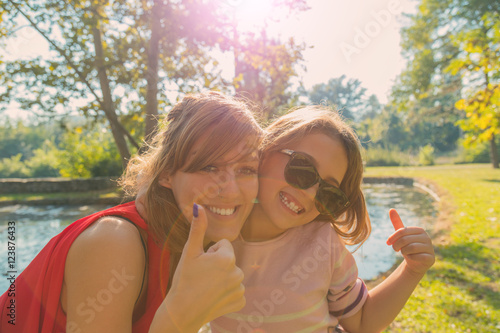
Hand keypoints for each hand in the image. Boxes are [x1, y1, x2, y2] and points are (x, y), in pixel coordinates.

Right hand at [160, 204, 244, 331]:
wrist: (181, 312)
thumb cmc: (184, 280)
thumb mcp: (189, 252)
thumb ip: (198, 228)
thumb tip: (199, 206)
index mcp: (227, 258)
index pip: (223, 245)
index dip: (210, 252)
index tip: (201, 264)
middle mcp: (238, 273)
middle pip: (229, 259)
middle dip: (218, 264)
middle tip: (202, 276)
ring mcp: (240, 289)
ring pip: (232, 274)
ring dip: (223, 278)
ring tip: (206, 287)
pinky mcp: (240, 301)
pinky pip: (236, 290)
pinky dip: (227, 293)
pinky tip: (214, 297)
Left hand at [386, 208, 434, 276]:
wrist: (415, 262)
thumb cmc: (407, 246)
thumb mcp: (402, 234)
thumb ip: (397, 222)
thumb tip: (391, 209)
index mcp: (420, 230)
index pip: (402, 231)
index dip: (392, 237)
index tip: (388, 243)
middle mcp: (427, 237)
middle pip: (405, 240)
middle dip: (396, 246)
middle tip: (395, 249)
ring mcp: (430, 248)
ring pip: (411, 248)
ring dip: (403, 252)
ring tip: (404, 253)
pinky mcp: (431, 258)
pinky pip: (417, 257)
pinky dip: (410, 258)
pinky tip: (411, 258)